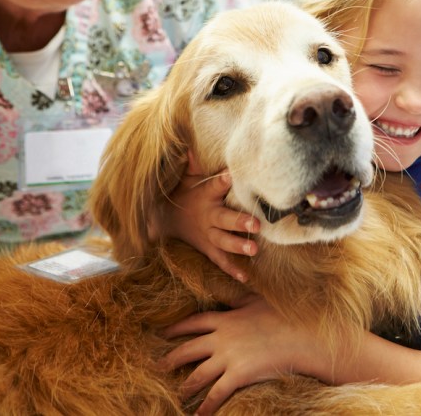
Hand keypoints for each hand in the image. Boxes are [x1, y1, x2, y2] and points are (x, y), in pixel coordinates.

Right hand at [153, 152, 260, 281]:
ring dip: (239, 246)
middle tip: (256, 225)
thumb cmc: (184, 193)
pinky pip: (220, 260)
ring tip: (255, 250)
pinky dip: (232, 269)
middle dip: (240, 222)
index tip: (232, 175)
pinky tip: (247, 277)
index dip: (223, 180)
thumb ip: (195, 162)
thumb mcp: (187, 177)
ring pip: (224, 241)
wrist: (164, 221)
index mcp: (204, 195)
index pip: (215, 186)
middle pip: (224, 219)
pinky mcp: (208, 248)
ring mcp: (208, 234)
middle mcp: (208, 216)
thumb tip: (192, 142)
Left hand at [159, 295, 317, 415]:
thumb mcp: (258, 301)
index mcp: (226, 319)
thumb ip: (239, 300)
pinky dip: (205, 407)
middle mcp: (222, 338)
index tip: (163, 333)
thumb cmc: (283, 315)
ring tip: (178, 394)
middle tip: (157, 367)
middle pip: (188, 349)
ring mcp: (228, 358)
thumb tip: (230, 294)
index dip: (176, 328)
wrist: (300, 335)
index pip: (194, 323)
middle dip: (171, 359)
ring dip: (186, 387)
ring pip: (197, 375)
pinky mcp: (238, 375)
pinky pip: (216, 394)